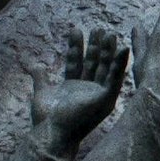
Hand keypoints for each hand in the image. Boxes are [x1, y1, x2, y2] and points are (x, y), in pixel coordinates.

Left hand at [30, 28, 127, 145]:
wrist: (53, 132)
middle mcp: (88, 90)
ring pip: (105, 68)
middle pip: (93, 63)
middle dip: (95, 45)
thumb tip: (34, 65)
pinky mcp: (106, 99)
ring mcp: (98, 94)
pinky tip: (124, 49)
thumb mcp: (42, 92)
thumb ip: (40, 78)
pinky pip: (115, 78)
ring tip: (110, 33)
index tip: (75, 29)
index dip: (75, 46)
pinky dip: (120, 63)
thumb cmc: (47, 119)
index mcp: (74, 88)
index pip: (76, 62)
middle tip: (98, 28)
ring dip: (108, 51)